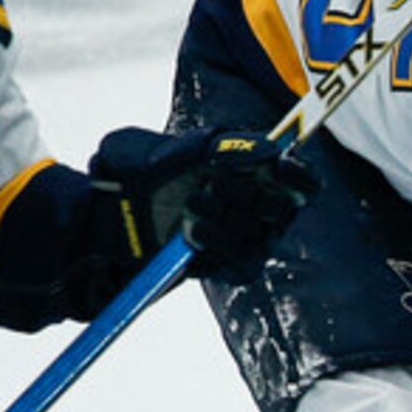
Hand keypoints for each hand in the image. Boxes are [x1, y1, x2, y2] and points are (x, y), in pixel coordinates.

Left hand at [88, 125, 318, 284]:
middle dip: (246, 193)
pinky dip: (216, 246)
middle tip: (214, 183)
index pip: (303, 181)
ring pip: (258, 234)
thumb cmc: (143, 174)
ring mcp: (248, 240)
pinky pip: (243, 262)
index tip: (278, 167)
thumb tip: (270, 149)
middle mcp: (260, 209)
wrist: (109, 216)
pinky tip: (189, 234)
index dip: (298, 175)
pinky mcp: (232, 266)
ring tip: (189, 207)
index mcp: (258, 174)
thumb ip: (224, 144)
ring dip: (222, 217)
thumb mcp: (179, 148)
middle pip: (282, 207)